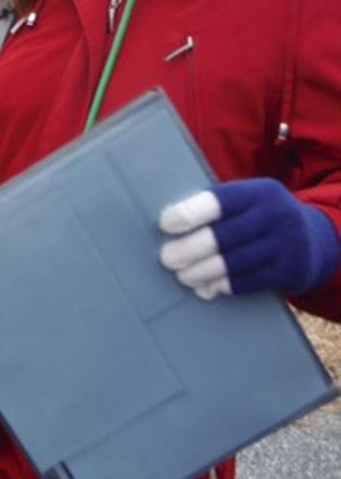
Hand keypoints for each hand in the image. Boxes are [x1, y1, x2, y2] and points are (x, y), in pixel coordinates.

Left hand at [159, 178, 339, 298]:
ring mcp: (288, 244)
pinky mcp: (291, 271)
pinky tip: (208, 286)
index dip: (189, 213)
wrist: (312, 238)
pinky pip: (250, 281)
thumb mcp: (245, 202)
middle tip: (167, 258)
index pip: (219, 201)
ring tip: (183, 275)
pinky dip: (224, 285)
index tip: (164, 224)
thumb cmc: (257, 218)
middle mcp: (277, 215)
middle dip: (190, 248)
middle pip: (224, 236)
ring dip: (202, 272)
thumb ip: (214, 209)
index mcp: (260, 192)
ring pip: (235, 262)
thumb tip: (168, 226)